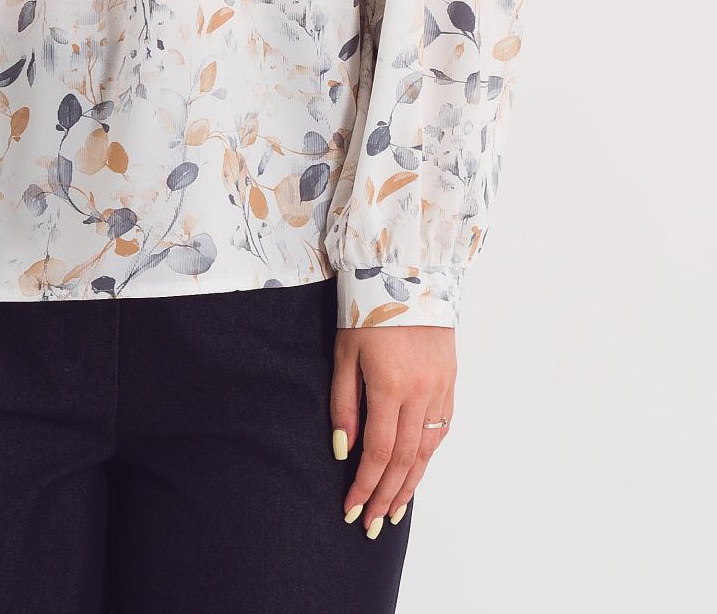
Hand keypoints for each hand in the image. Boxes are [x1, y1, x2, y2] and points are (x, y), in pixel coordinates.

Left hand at [330, 326, 455, 533]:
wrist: (407, 271)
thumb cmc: (367, 308)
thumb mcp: (344, 351)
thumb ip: (344, 403)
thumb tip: (345, 451)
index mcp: (390, 386)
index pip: (379, 452)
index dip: (364, 486)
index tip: (351, 510)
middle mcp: (420, 393)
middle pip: (406, 460)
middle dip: (386, 496)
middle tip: (371, 525)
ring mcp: (440, 388)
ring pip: (427, 450)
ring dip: (410, 485)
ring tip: (394, 511)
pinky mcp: (451, 381)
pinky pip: (441, 429)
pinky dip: (428, 456)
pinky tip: (416, 472)